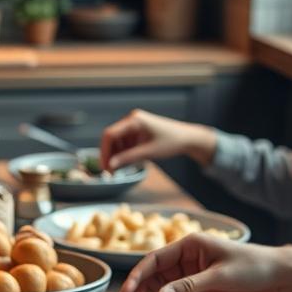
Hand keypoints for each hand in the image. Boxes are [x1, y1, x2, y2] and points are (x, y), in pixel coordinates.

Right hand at [99, 109, 217, 170]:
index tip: (104, 166)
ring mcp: (134, 124)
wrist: (187, 138)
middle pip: (112, 137)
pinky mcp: (137, 130)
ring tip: (119, 170)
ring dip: (116, 155)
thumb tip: (111, 165)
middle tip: (109, 172)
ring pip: (117, 141)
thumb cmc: (171, 142)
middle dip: (109, 155)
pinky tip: (127, 162)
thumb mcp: (148, 152)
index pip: (110, 134)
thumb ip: (128, 158)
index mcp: (134, 120)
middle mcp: (132, 119)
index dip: (104, 151)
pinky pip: (125, 141)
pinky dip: (124, 152)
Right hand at [117, 233, 291, 291]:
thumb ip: (188, 286)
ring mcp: (192, 270)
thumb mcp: (219, 277)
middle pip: (154, 272)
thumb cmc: (253, 268)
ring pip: (163, 283)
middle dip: (143, 289)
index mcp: (189, 244)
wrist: (279, 276)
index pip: (154, 259)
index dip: (137, 276)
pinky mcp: (200, 284)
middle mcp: (187, 256)